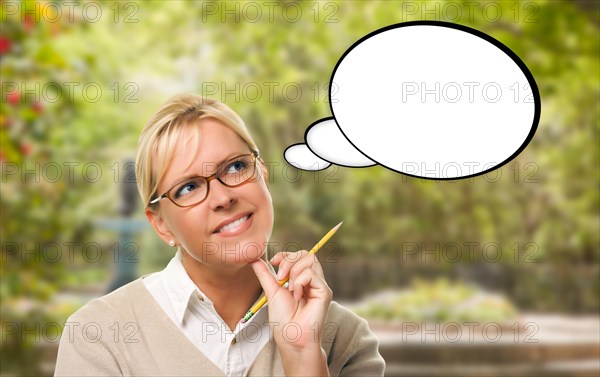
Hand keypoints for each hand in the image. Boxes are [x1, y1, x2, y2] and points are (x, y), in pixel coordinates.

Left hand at [250, 250, 331, 365]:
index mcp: (302, 280)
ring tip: (290, 290)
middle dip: (289, 260)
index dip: (286, 255)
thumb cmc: (283, 319)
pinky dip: (300, 282)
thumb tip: (254, 259)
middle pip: (306, 254)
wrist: (290, 338)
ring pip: (310, 260)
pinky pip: (311, 274)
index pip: (299, 256)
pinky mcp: (324, 292)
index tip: (273, 261)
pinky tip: (297, 296)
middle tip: (280, 277)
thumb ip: (265, 274)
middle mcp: (313, 281)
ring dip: (294, 272)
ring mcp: (320, 286)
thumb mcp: (271, 291)